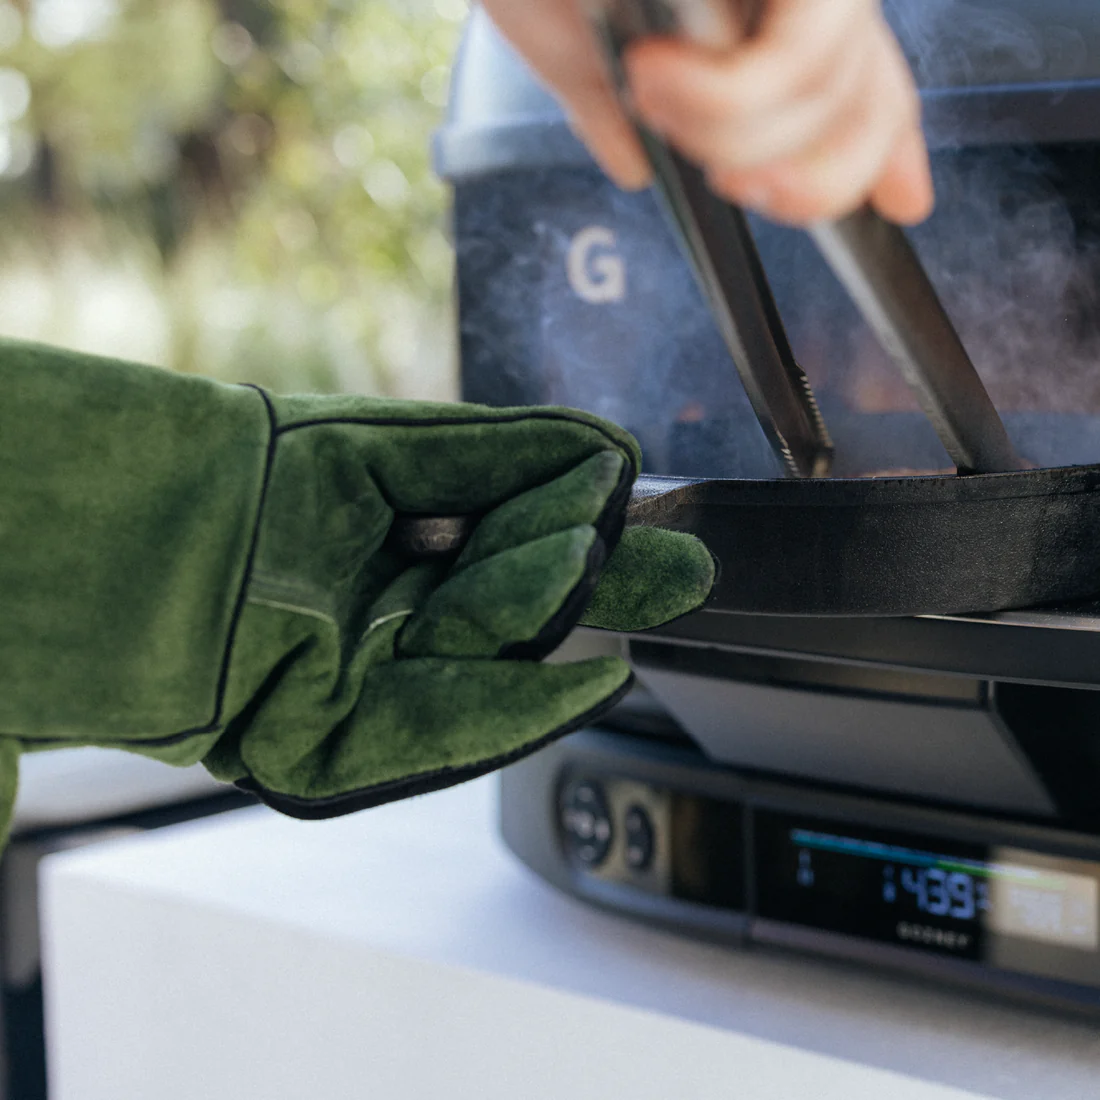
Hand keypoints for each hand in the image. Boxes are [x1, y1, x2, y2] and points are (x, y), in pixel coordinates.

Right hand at [481, 0, 933, 225]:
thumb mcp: (572, 45)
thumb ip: (618, 114)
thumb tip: (637, 167)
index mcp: (757, 2)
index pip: (859, 82)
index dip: (882, 149)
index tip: (901, 200)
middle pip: (867, 103)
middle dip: (806, 182)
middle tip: (730, 181)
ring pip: (827, 93)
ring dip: (725, 131)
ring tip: (649, 87)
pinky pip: (799, 59)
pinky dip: (723, 99)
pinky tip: (656, 71)